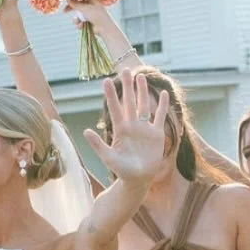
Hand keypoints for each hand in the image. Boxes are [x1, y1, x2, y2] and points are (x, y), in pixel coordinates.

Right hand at [65, 0, 102, 27]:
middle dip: (72, 10)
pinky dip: (80, 25)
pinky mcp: (89, 23)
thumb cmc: (96, 15)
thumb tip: (68, 0)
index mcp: (92, 0)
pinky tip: (82, 26)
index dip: (73, 0)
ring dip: (76, 20)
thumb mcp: (84, 8)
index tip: (66, 2)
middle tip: (64, 11)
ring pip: (78, 16)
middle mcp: (91, 7)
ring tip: (78, 22)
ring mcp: (90, 15)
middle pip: (78, 7)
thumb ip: (75, 4)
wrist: (104, 28)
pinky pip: (80, 22)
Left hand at [84, 70, 167, 186]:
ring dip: (142, 91)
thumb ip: (98, 145)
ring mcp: (144, 128)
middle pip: (129, 102)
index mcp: (120, 130)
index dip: (111, 95)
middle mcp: (131, 126)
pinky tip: (164, 94)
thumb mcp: (109, 158)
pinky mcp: (156, 134)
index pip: (114, 108)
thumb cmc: (122, 171)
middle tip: (124, 70)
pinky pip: (160, 116)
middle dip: (127, 87)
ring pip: (143, 105)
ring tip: (140, 76)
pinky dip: (162, 106)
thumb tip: (85, 131)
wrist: (138, 180)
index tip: (106, 81)